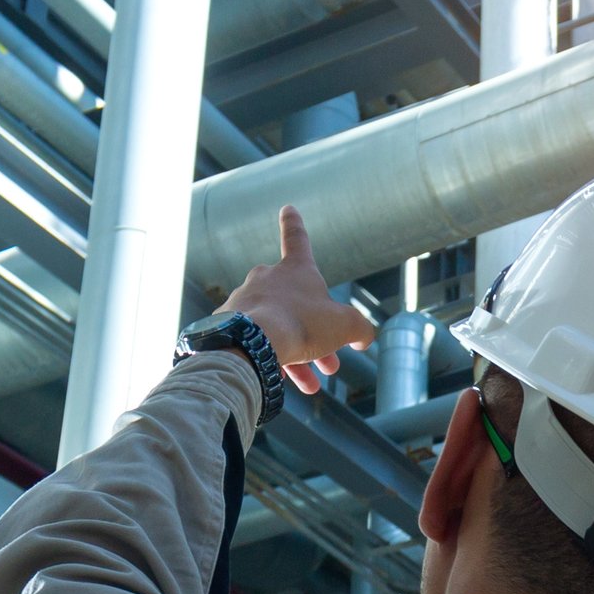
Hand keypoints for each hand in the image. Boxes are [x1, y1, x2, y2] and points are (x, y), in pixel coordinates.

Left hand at [217, 205, 377, 394]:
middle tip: (330, 363)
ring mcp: (245, 301)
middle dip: (316, 333)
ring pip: (278, 327)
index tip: (288, 208)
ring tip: (310, 384)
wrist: (253, 343)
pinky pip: (257, 341)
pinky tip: (284, 384)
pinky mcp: (228, 324)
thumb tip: (364, 338)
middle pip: (296, 304)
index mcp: (294, 269)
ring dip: (298, 355)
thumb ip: (360, 329)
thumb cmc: (301, 324)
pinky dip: (274, 360)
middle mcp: (266, 279)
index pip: (297, 238)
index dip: (295, 224)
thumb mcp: (345, 326)